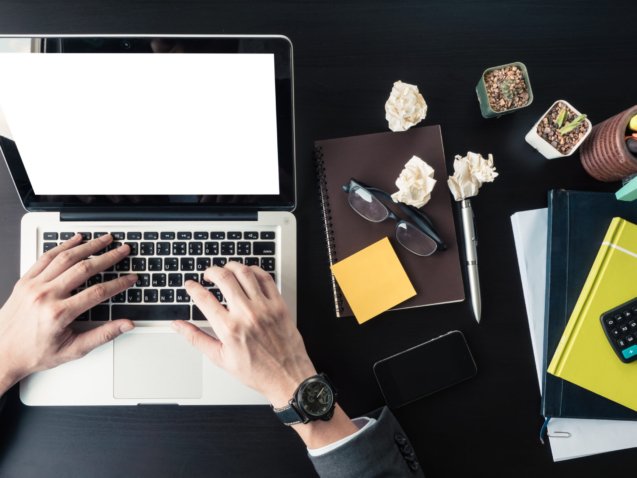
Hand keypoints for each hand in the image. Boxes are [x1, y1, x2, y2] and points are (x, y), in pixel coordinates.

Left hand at [0, 234, 136, 394]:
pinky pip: (46, 257)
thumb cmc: (34, 353)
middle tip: (123, 250)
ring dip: (89, 246)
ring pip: (66, 258)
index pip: (98, 292)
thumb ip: (102, 335)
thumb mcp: (73, 350)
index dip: (118, 284)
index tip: (131, 278)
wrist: (1, 353)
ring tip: (105, 239)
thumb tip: (125, 325)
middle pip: (84, 269)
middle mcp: (45, 296)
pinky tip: (76, 240)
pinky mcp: (25, 281)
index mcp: (59, 314)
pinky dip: (63, 246)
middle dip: (108, 257)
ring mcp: (33, 286)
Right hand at [172, 262, 358, 448]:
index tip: (190, 285)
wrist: (287, 376)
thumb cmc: (256, 371)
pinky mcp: (279, 305)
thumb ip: (196, 338)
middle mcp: (246, 314)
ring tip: (226, 270)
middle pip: (224, 278)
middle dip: (211, 271)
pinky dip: (254, 271)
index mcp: (229, 329)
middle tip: (208, 274)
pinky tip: (248, 274)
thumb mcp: (220, 358)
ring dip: (232, 266)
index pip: (204, 299)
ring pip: (245, 273)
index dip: (193, 288)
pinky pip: (266, 278)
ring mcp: (264, 307)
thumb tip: (178, 326)